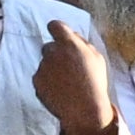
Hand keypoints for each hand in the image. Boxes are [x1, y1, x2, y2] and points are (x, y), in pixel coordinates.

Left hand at [38, 18, 121, 134]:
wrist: (84, 108)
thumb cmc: (95, 82)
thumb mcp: (97, 58)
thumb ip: (83, 43)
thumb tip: (72, 36)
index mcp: (69, 43)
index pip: (55, 25)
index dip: (57, 30)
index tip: (59, 36)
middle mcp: (52, 52)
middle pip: (48, 46)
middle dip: (55, 54)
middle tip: (67, 67)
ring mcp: (42, 66)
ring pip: (45, 64)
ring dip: (52, 70)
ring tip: (66, 84)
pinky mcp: (36, 81)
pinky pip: (40, 77)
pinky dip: (47, 83)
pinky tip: (59, 91)